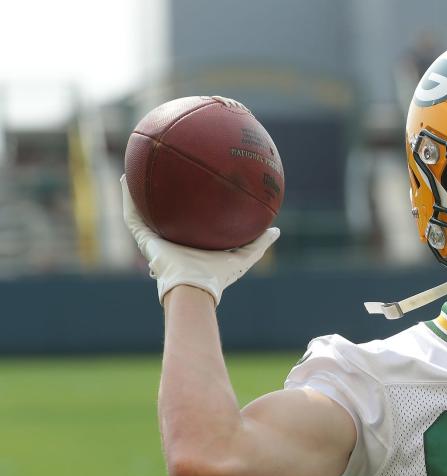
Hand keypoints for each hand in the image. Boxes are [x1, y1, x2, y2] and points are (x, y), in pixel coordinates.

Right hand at [121, 175, 279, 304]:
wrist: (195, 287)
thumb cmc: (218, 276)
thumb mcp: (244, 256)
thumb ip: (260, 243)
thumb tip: (276, 230)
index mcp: (191, 245)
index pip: (187, 225)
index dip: (187, 210)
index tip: (191, 190)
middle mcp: (171, 241)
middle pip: (163, 216)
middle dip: (160, 198)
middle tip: (162, 176)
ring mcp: (155, 240)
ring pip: (142, 212)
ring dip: (136, 192)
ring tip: (133, 171)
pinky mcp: (143, 239)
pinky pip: (132, 215)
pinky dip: (126, 197)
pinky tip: (125, 178)